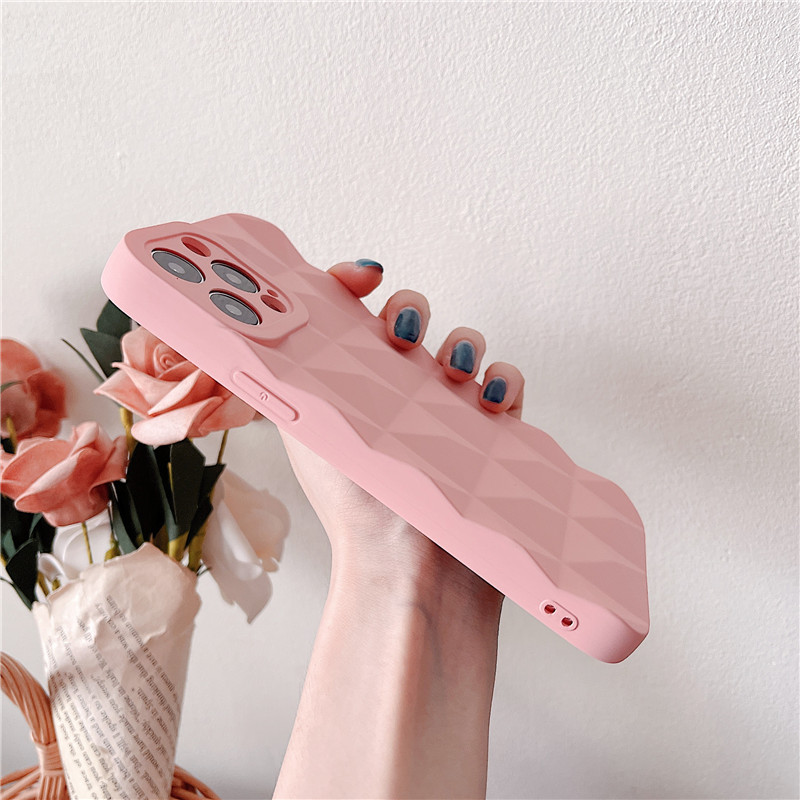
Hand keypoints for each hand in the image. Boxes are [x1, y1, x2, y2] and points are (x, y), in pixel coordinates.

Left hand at [277, 258, 525, 605]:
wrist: (409, 565)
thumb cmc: (351, 502)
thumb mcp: (302, 427)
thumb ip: (285, 373)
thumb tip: (246, 325)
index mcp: (351, 385)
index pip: (352, 317)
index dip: (357, 284)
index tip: (365, 278)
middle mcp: (397, 392)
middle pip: (411, 322)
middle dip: (411, 310)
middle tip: (403, 333)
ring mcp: (447, 410)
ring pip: (462, 346)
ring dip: (462, 342)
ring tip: (454, 369)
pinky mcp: (491, 432)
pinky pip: (505, 384)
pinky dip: (504, 378)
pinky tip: (491, 396)